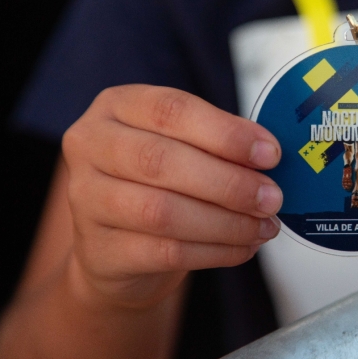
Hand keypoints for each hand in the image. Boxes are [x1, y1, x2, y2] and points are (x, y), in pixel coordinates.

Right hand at [62, 85, 281, 308]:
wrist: (119, 247)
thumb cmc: (162, 182)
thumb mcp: (185, 145)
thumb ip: (220, 143)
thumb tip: (269, 155)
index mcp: (117, 106)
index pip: (172, 110)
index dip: (226, 133)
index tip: (270, 154)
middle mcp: (91, 146)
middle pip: (162, 162)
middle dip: (229, 182)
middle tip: (271, 198)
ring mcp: (86, 200)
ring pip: (162, 211)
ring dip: (226, 222)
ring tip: (263, 227)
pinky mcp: (99, 250)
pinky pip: (165, 252)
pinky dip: (215, 251)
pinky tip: (244, 247)